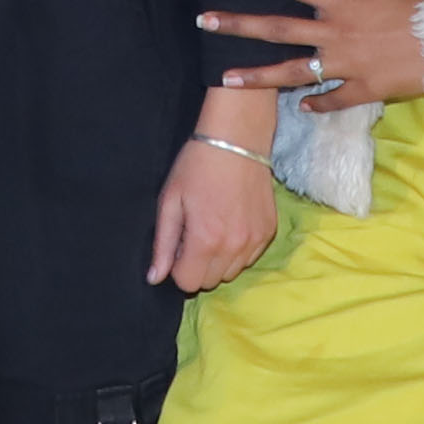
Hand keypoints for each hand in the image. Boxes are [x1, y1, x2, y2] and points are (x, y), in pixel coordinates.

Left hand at [148, 129, 281, 291]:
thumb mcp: (170, 201)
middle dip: (197, 265)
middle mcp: (233, 247)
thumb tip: (155, 278)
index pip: (188, 283)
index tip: (179, 245)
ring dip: (219, 259)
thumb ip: (162, 245)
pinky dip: (238, 249)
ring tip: (214, 227)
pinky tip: (231, 222)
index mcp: (205, 240)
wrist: (237, 140)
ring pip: (231, 272)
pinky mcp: (269, 232)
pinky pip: (249, 258)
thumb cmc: (197, 166)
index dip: (178, 267)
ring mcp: (255, 241)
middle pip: (210, 281)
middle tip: (195, 233)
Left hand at [202, 0, 423, 111]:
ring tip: (226, 77)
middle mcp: (336, 31)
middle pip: (277, 27)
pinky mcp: (363, 89)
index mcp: (342, 2)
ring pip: (293, 71)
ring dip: (258, 75)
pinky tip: (304, 109)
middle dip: (239, 24)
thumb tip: (340, 8)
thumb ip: (354, 6)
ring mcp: (346, 63)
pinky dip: (317, 104)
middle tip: (204, 19)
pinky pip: (331, 99)